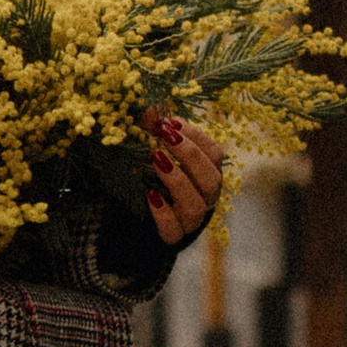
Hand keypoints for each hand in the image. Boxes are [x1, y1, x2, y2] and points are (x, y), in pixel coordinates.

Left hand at [146, 118, 223, 247]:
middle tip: (165, 137)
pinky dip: (163, 213)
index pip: (215, 154)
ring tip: (155, 160)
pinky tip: (150, 195)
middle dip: (190, 156)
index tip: (170, 123)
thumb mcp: (148, 150)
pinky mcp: (171, 238)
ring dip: (177, 180)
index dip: (196, 137)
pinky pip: (173, 230)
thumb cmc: (146, 177)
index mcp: (206, 174)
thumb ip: (152, 131)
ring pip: (196, 206)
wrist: (131, 221)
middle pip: (212, 179)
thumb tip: (149, 107)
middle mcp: (204, 198)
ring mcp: (190, 221)